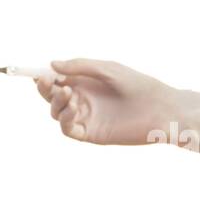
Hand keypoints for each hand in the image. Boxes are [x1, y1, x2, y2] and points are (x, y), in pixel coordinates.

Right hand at [35, 58, 199, 155]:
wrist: (162, 109)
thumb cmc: (139, 85)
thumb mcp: (108, 69)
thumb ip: (80, 66)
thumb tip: (51, 65)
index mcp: (84, 83)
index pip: (56, 80)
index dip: (44, 77)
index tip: (37, 73)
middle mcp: (82, 101)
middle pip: (52, 97)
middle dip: (45, 89)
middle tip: (48, 82)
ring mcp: (85, 118)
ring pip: (56, 113)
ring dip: (55, 103)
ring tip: (67, 93)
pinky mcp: (91, 134)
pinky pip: (68, 129)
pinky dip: (65, 119)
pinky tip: (73, 108)